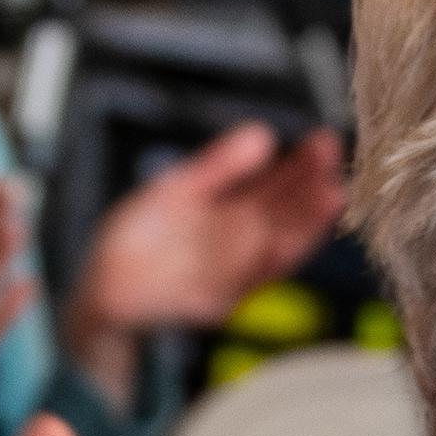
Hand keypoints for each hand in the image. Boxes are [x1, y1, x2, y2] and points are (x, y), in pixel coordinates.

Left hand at [59, 121, 346, 399]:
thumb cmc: (141, 238)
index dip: (304, 168)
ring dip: (304, 226)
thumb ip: (220, 166)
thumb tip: (263, 134)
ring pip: (277, 248)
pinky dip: (264, 264)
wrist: (104, 284)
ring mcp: (231, 274)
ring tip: (330, 195)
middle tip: (332, 156)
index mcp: (236, 216)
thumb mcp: (179, 189)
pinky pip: (243, 283)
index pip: (280, 190)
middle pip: (286, 216)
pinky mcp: (212, 301)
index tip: (324, 141)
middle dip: (311, 187)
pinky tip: (284, 242)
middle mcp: (241, 245)